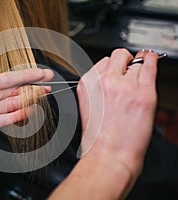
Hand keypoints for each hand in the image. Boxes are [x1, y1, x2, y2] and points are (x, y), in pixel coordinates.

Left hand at [0, 64, 52, 142]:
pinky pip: (2, 120)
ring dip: (28, 101)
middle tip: (49, 85)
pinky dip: (14, 116)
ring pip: (12, 105)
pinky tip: (26, 111)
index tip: (42, 73)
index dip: (26, 75)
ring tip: (42, 94)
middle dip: (33, 88)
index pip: (9, 79)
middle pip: (15, 92)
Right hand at [77, 49, 157, 175]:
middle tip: (130, 72)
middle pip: (118, 55)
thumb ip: (97, 89)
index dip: (113, 68)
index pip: (103, 62)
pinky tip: (152, 60)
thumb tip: (113, 77)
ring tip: (140, 77)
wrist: (108, 155)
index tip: (118, 73)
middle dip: (124, 62)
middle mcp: (103, 81)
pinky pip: (150, 66)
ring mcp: (124, 86)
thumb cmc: (98, 137)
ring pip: (136, 61)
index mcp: (87, 84)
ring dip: (139, 67)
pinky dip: (152, 60)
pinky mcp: (143, 93)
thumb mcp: (88, 107)